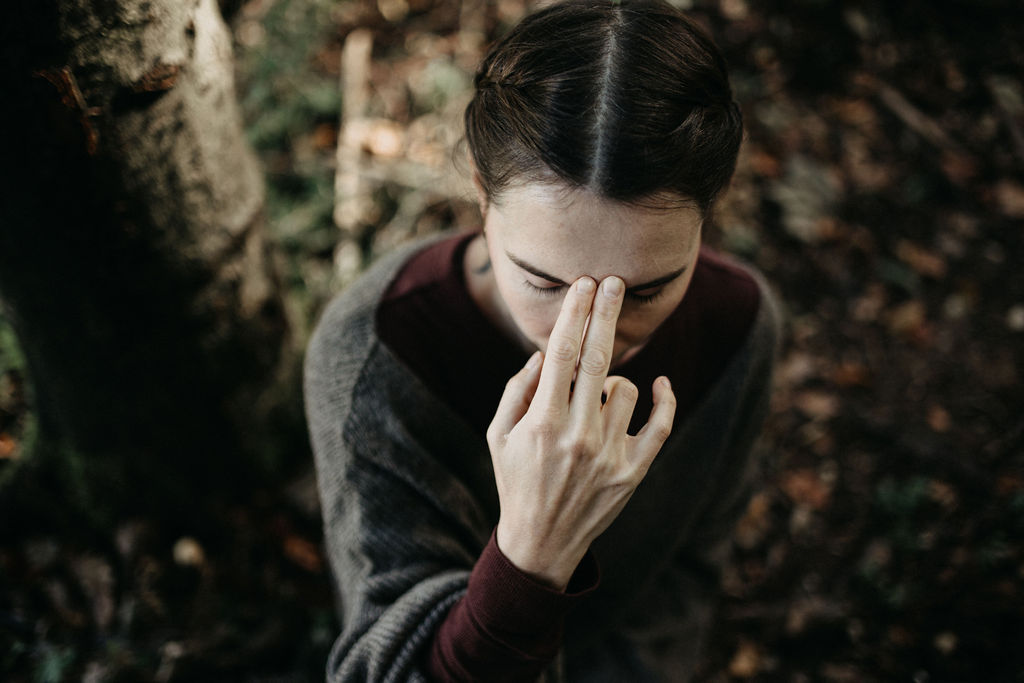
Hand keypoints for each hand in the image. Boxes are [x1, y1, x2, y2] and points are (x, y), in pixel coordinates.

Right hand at [487, 275, 676, 589]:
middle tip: (614, 282)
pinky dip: (665, 400)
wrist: (541, 543)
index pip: (563, 353)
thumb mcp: (498, 435)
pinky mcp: (635, 472)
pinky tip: (660, 384)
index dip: (575, 313)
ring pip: (625, 388)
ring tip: (595, 396)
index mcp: (542, 423)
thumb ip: (517, 389)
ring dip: (613, 379)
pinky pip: (661, 425)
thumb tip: (544, 352)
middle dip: (605, 314)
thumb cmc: (515, 480)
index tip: (584, 284)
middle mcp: (579, 436)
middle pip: (599, 359)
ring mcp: (610, 455)